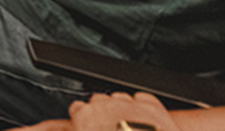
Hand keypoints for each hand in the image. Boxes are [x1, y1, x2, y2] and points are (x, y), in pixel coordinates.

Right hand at [60, 91, 179, 130]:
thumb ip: (78, 129)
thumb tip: (73, 127)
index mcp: (85, 117)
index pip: (77, 109)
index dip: (84, 120)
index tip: (88, 127)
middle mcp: (105, 105)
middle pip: (98, 100)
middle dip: (102, 113)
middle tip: (109, 129)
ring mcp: (129, 103)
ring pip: (120, 97)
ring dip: (122, 109)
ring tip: (128, 128)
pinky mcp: (151, 105)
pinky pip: (143, 98)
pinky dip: (144, 107)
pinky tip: (146, 122)